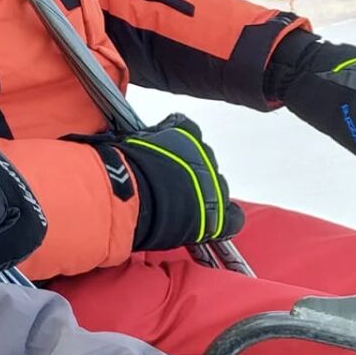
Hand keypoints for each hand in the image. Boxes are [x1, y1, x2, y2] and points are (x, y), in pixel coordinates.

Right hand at [68, 114, 243, 252]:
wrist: (131, 196)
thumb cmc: (123, 167)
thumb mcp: (129, 142)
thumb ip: (142, 141)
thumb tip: (134, 144)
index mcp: (185, 133)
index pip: (187, 131)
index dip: (174, 145)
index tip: (162, 153)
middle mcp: (205, 155)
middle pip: (203, 160)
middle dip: (188, 171)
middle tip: (167, 183)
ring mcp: (214, 184)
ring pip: (216, 187)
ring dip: (202, 193)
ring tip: (179, 205)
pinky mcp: (218, 213)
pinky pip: (232, 217)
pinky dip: (223, 220)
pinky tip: (209, 223)